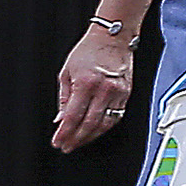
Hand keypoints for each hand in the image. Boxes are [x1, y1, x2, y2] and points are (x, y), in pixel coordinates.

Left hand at [51, 26, 135, 152]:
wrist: (113, 38)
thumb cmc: (89, 51)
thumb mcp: (66, 72)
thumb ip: (64, 98)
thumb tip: (60, 119)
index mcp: (86, 83)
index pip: (73, 116)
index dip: (65, 133)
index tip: (58, 142)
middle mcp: (104, 89)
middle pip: (90, 123)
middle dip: (77, 139)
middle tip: (67, 147)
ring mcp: (118, 93)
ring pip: (105, 123)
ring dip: (90, 136)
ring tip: (78, 142)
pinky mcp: (127, 94)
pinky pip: (116, 116)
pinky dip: (104, 127)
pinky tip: (95, 132)